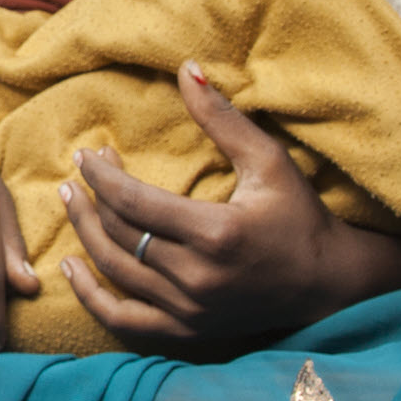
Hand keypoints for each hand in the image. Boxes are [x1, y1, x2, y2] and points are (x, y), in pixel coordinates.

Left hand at [59, 61, 400, 355]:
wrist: (329, 284)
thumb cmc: (300, 216)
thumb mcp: (268, 160)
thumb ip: (222, 118)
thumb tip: (186, 69)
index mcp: (216, 234)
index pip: (135, 203)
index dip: (102, 177)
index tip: (87, 155)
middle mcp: (197, 277)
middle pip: (119, 234)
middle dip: (92, 198)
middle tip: (80, 173)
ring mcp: (190, 310)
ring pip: (115, 272)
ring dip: (84, 235)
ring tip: (71, 203)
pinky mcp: (188, 331)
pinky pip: (123, 321)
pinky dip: (91, 297)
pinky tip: (72, 268)